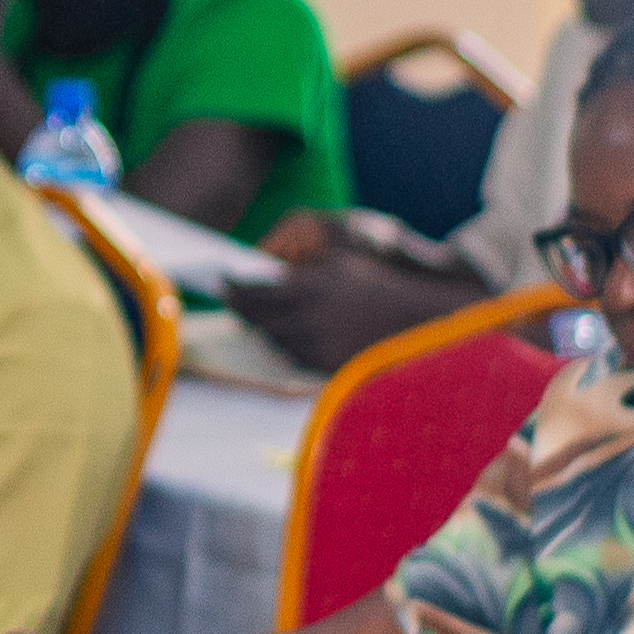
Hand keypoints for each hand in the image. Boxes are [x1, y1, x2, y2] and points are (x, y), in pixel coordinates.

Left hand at [246, 244, 474, 375]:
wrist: (413, 323)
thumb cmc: (376, 289)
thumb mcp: (340, 268)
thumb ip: (302, 275)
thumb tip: (266, 279)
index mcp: (312, 287)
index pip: (257, 291)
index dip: (234, 287)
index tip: (220, 281)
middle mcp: (310, 317)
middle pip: (257, 318)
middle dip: (240, 308)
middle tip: (228, 299)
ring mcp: (316, 344)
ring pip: (272, 339)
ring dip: (261, 327)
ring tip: (252, 315)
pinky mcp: (324, 365)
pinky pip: (291, 356)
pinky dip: (282, 344)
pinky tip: (281, 334)